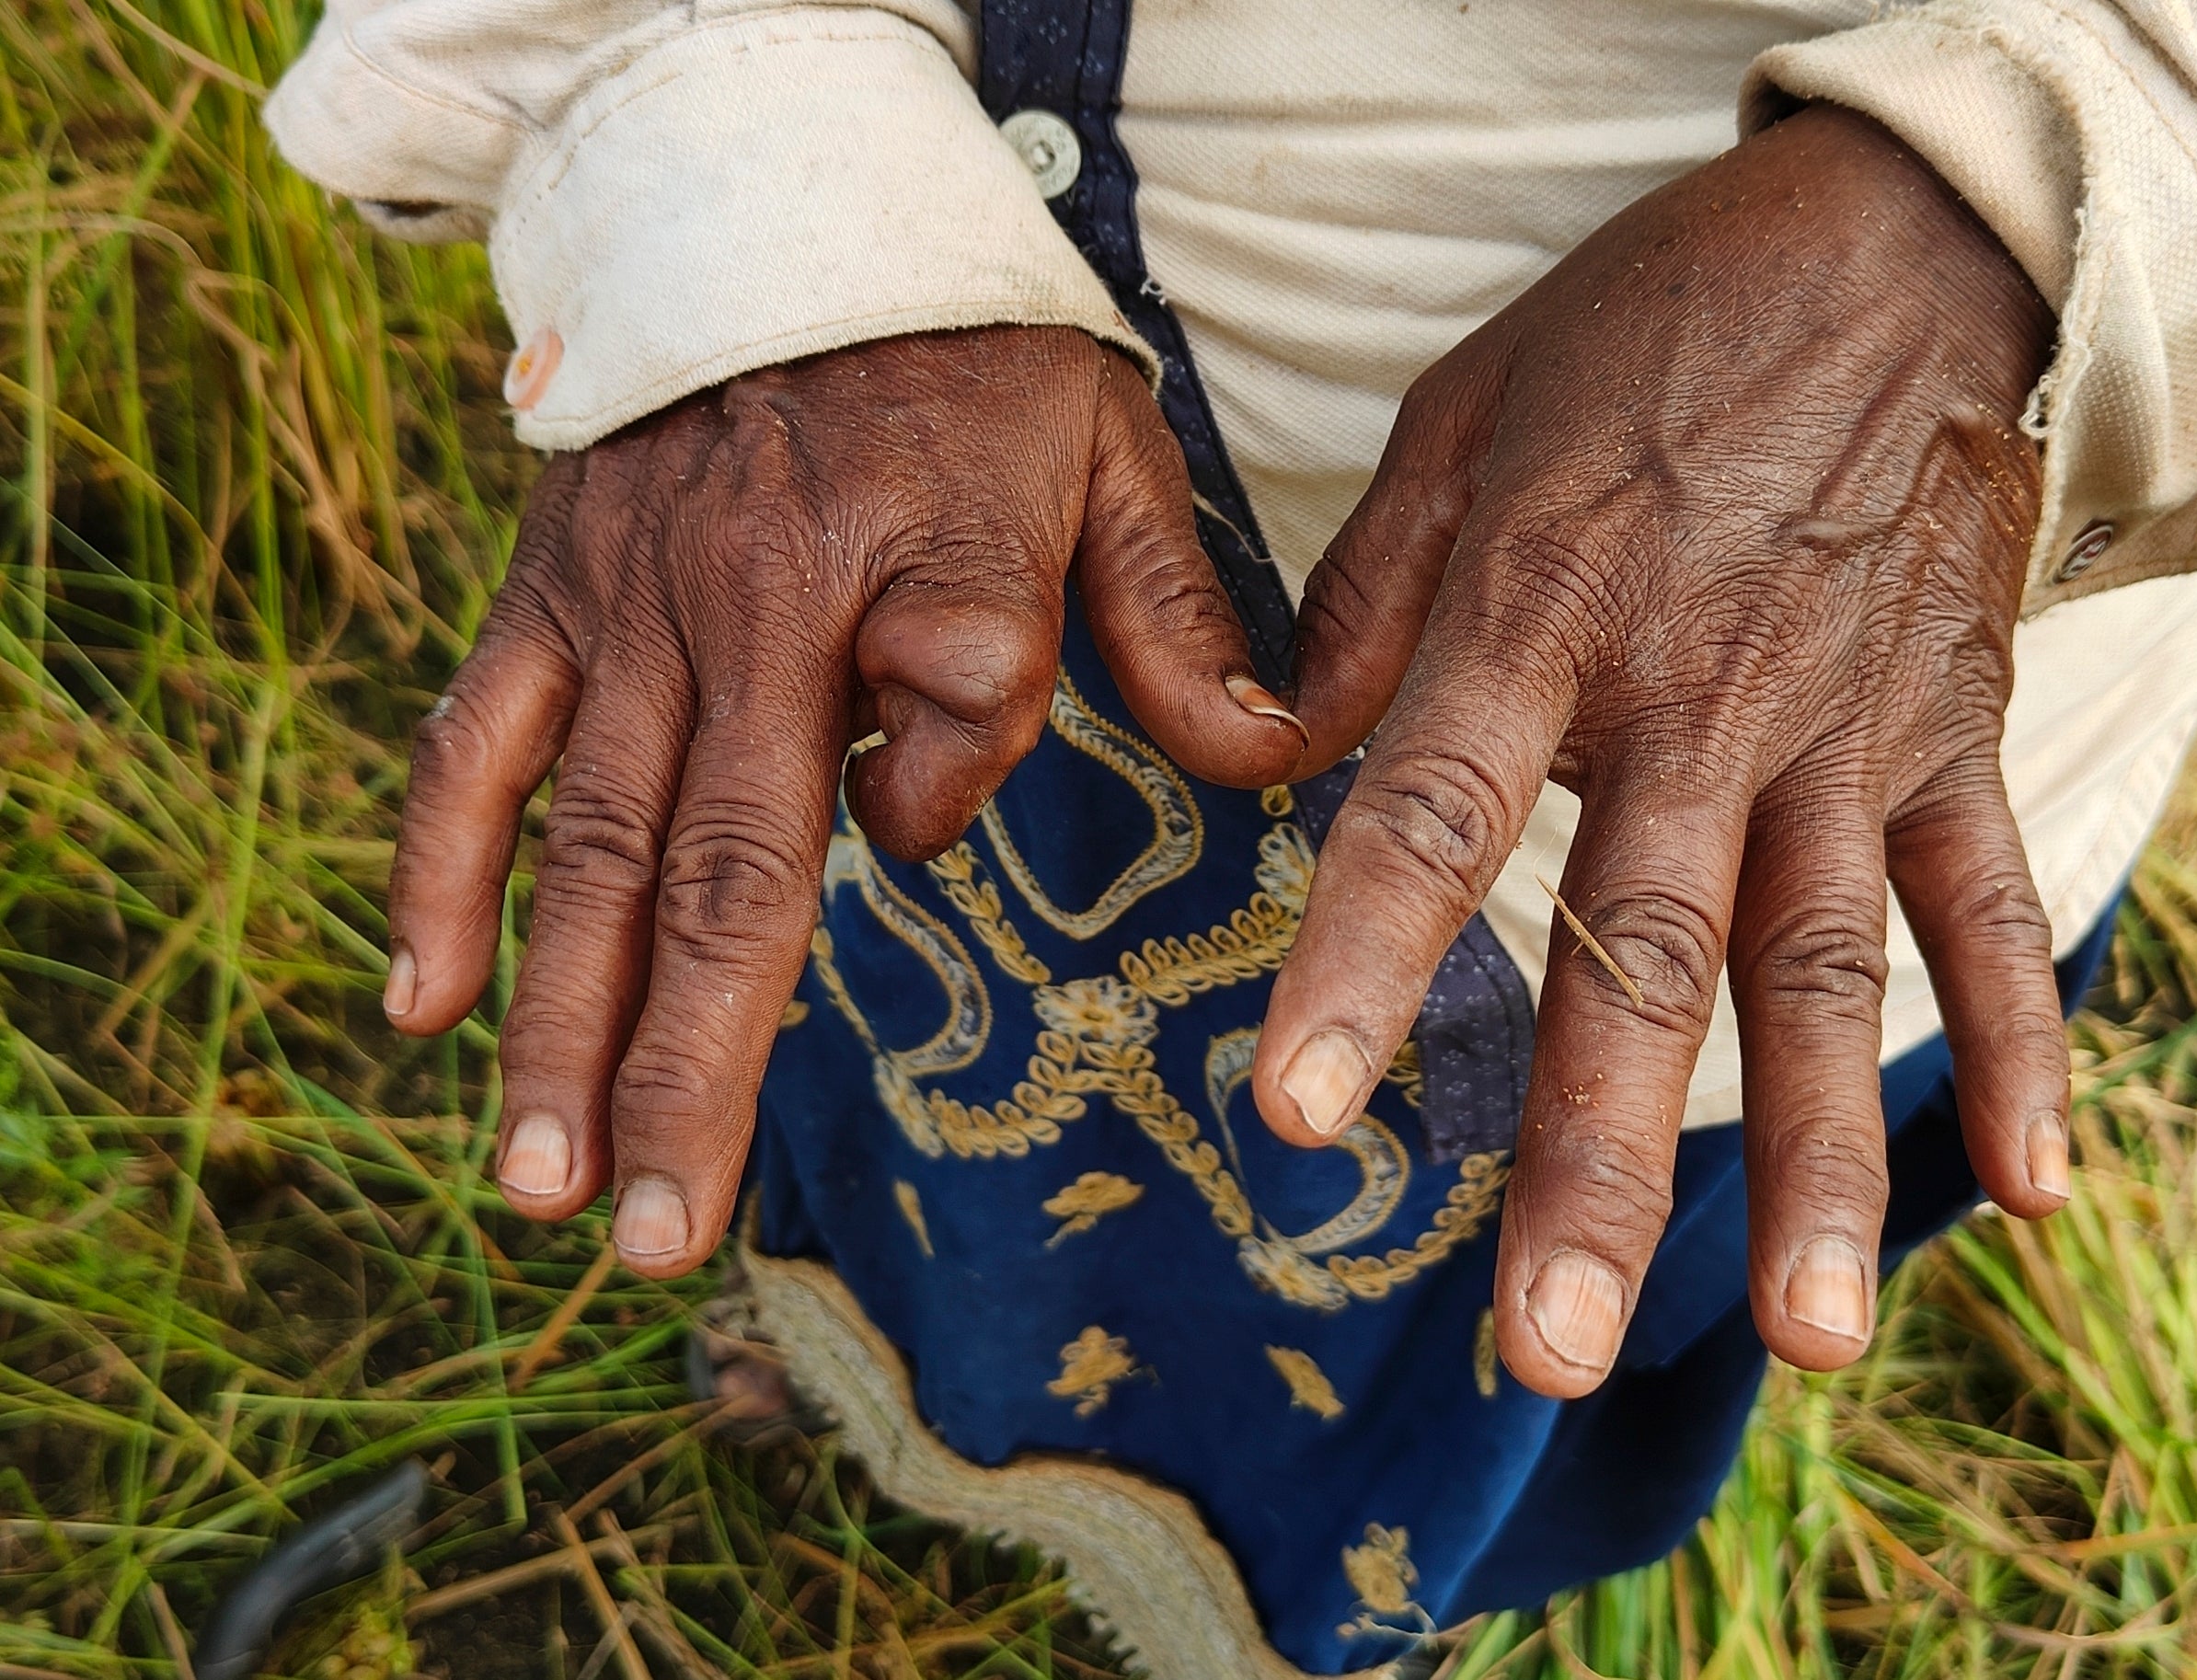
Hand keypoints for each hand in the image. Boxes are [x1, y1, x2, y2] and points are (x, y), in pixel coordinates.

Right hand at [384, 327, 1305, 1275]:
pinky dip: (441, 875)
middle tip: (650, 1236)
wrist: (795, 214)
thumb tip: (1270, 757)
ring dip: (560, 1023)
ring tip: (539, 1186)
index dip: (957, 777)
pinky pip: (476, 747)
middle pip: (728, 863)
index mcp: (929, 552)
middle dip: (685, 1066)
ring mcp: (636, 606)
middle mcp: (765, 600)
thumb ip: (1179, 617)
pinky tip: (421, 1007)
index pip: (966, 718)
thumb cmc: (973, 361)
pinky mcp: (551, 595)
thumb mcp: (1113, 458)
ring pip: (592, 846)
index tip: (937, 789)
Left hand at [1254, 106, 2068, 1391]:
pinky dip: (2016, 1041)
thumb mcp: (1461, 417)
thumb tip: (1270, 749)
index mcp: (1545, 609)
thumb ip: (1363, 601)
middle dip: (1595, 1158)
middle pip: (1643, 952)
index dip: (1364, 968)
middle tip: (1546, 1346)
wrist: (1894, 243)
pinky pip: (1988, 904)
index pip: (1436, 813)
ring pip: (1824, 970)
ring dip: (1815, 1160)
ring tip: (1803, 1343)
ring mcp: (1843, 730)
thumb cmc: (1644, 333)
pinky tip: (2027, 1192)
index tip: (1299, 1118)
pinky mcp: (1953, 734)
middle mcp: (1698, 698)